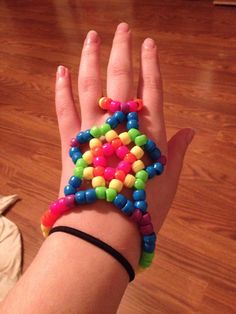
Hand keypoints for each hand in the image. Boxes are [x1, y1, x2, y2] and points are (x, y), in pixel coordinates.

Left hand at [55, 22, 193, 233]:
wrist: (105, 228)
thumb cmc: (143, 208)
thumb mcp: (169, 182)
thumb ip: (178, 152)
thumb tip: (191, 131)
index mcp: (148, 132)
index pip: (151, 88)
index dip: (150, 63)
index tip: (148, 43)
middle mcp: (120, 124)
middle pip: (120, 78)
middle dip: (121, 50)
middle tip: (121, 28)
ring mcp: (92, 130)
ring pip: (90, 86)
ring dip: (91, 59)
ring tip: (92, 37)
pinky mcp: (69, 142)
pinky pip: (64, 109)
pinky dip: (62, 89)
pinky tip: (61, 71)